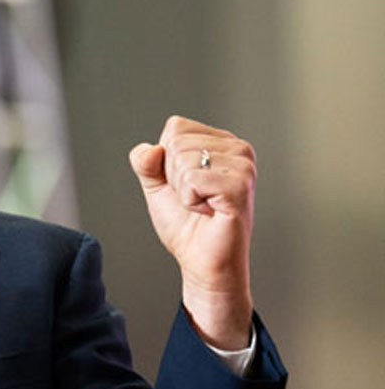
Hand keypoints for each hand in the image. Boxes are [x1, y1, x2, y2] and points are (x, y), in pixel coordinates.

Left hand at [129, 116, 255, 349]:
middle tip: (195, 198)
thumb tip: (149, 149)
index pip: (175, 128)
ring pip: (183, 159)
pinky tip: (209, 211)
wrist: (201, 261)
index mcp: (221, 142)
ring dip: (183, 190)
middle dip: (173, 176)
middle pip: (176, 142)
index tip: (185, 184)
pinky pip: (193, 180)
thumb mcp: (156, 186)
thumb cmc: (185, 225)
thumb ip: (145, 162)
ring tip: (203, 205)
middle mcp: (238, 148)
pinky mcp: (241, 186)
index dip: (166, 161)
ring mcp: (243, 166)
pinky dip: (191, 200)